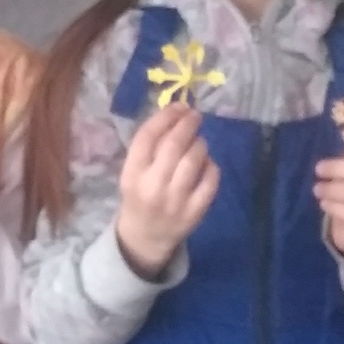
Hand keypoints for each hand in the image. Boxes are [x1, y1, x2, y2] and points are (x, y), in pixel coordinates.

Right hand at [115, 102, 219, 277]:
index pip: (147, 137)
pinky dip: (211, 166)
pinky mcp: (195, 212)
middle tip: (195, 116)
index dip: (165, 116)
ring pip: (194, 160)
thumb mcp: (133, 172)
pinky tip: (206, 163)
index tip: (178, 106)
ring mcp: (175, 201)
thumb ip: (149, 146)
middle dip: (187, 125)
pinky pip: (210, 180)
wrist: (145, 237)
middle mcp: (152, 186)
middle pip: (173, 145)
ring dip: (199, 144)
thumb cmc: (139, 195)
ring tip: (198, 141)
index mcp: (132, 174)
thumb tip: (176, 113)